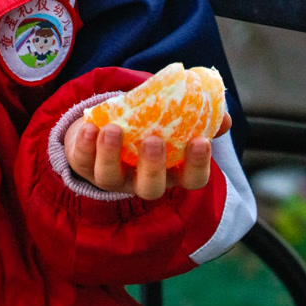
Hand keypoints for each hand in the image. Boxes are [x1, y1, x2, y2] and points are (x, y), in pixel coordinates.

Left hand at [63, 113, 231, 200]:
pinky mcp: (84, 164)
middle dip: (152, 167)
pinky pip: (82, 160)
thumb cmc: (148, 124)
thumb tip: (224, 117)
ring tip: (113, 129)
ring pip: (110, 178)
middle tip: (153, 141)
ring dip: (111, 154)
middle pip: (150, 188)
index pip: (191, 179)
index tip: (200, 141)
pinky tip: (90, 126)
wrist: (106, 123)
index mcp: (170, 171)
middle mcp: (141, 180)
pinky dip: (84, 143)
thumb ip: (198, 117)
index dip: (197, 164)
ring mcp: (112, 176)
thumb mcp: (172, 120)